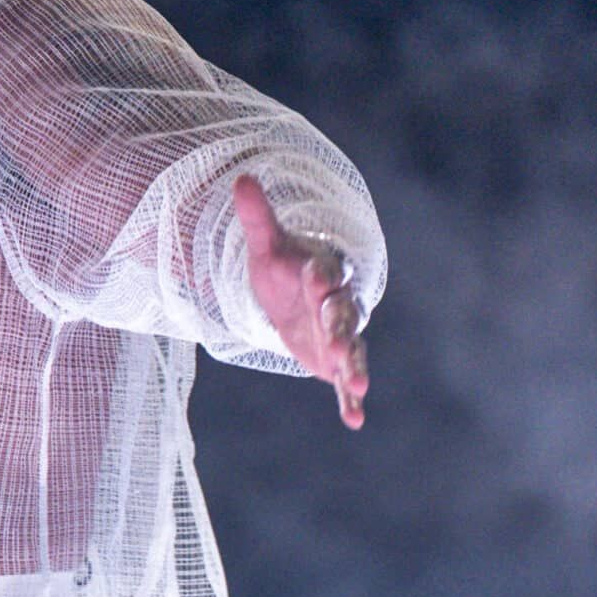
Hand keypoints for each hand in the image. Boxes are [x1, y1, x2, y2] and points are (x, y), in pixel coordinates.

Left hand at [232, 174, 368, 428]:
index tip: (318, 281)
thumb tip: (240, 177)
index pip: (326, 272)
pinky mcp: (335, 359)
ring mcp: (340, 332)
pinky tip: (354, 419)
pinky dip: (349, 398)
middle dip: (341, 330)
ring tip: (356, 387)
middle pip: (344, 314)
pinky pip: (343, 378)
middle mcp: (338, 301)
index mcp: (322, 270)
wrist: (296, 293)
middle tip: (339, 348)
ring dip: (353, 366)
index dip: (322, 278)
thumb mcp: (266, 243)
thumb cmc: (283, 265)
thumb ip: (256, 215)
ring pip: (351, 348)